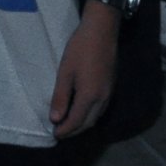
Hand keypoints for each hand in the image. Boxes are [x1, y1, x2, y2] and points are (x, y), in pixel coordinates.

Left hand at [49, 5, 117, 137]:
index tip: (54, 134)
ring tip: (69, 124)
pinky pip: (101, 109)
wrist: (102, 31)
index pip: (76, 121)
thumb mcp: (65, 72)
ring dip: (82, 124)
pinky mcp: (111, 86)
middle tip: (60, 132)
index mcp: (89, 96)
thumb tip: (55, 119)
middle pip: (88, 123)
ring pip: (96, 117)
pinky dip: (90, 116)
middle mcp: (102, 99)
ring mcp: (109, 93)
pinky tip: (82, 111)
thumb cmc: (80, 49)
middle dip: (74, 131)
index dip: (65, 130)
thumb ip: (60, 97)